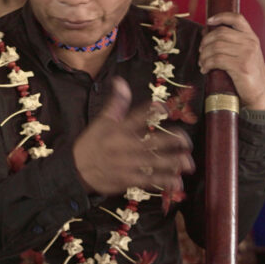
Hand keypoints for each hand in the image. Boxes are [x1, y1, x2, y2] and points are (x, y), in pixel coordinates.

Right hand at [73, 78, 193, 195]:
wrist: (75, 171)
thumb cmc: (92, 143)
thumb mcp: (102, 121)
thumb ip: (117, 103)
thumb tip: (121, 81)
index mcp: (117, 130)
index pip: (135, 118)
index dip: (150, 111)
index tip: (164, 107)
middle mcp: (122, 147)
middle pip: (149, 143)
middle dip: (170, 142)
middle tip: (187, 142)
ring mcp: (125, 165)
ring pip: (151, 163)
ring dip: (171, 164)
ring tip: (188, 163)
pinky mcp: (125, 180)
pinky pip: (147, 180)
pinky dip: (162, 182)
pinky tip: (177, 182)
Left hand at [199, 12, 264, 109]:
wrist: (259, 94)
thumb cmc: (248, 74)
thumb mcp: (245, 54)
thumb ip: (232, 42)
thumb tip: (206, 31)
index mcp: (251, 37)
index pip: (237, 18)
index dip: (221, 16)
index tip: (209, 21)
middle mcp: (250, 43)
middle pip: (220, 33)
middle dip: (205, 42)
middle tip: (201, 51)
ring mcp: (247, 54)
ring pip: (216, 46)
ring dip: (204, 55)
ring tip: (202, 62)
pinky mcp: (241, 66)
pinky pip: (217, 60)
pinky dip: (207, 64)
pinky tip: (205, 69)